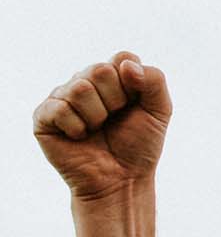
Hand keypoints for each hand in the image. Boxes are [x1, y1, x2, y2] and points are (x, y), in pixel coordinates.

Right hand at [33, 52, 171, 201]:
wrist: (120, 179)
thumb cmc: (139, 145)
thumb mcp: (160, 110)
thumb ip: (154, 80)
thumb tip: (125, 65)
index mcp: (113, 77)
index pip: (122, 57)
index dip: (132, 83)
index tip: (133, 105)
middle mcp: (85, 82)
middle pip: (100, 70)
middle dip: (115, 100)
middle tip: (114, 120)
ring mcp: (63, 97)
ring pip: (80, 88)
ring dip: (97, 116)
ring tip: (97, 129)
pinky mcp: (44, 116)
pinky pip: (59, 108)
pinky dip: (77, 127)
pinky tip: (79, 137)